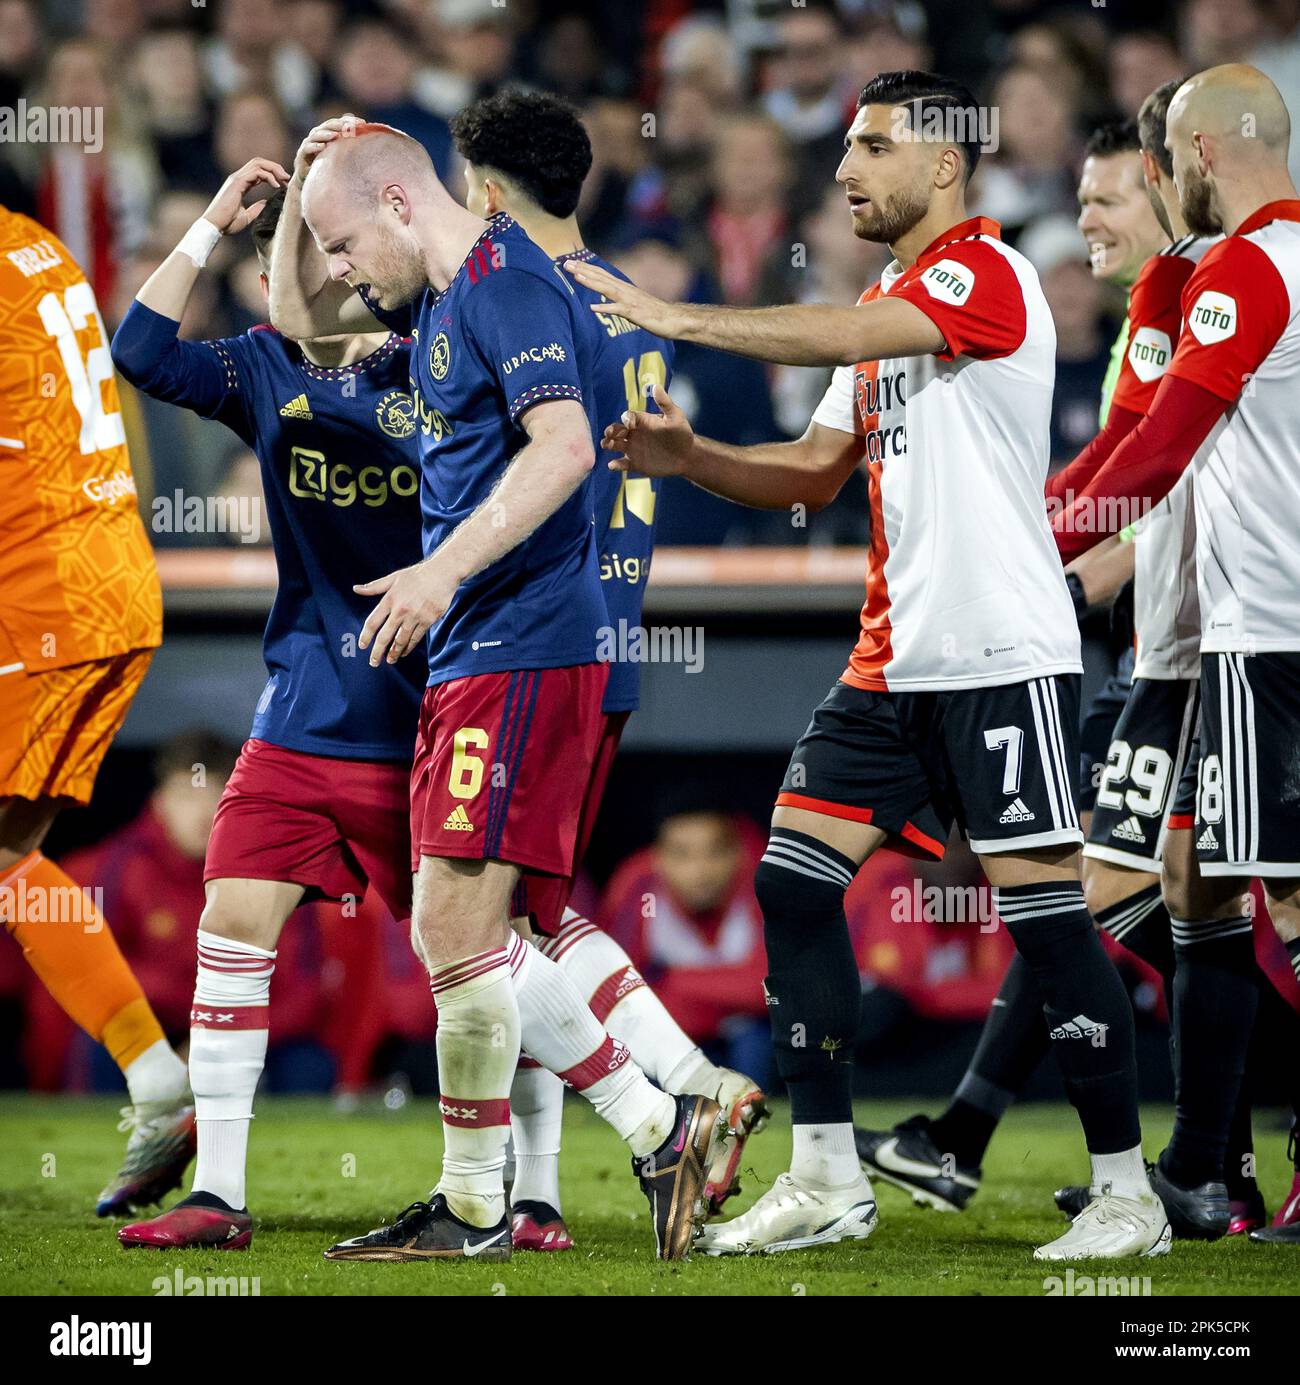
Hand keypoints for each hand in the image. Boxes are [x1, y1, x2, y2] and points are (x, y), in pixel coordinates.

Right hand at [203, 158, 289, 234]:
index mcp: (240, 184)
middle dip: (275, 167)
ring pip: (258, 163)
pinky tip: (276, 186)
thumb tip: (266, 203)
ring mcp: (237, 178)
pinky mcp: (237, 182)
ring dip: (274, 169)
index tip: (284, 184)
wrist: (215, 226)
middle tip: (287, 178)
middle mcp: (238, 178)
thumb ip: (256, 208)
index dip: (272, 174)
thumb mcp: (247, 216)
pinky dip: (268, 176)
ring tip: (284, 180)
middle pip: (259, 162)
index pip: (258, 170)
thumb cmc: (228, 223)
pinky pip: (256, 172)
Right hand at [294, 114, 362, 184]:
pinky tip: (322, 147)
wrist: (308, 181)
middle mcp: (316, 136)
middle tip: (349, 126)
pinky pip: (307, 148)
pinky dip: (314, 146)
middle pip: (327, 126)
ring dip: (326, 134)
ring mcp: (308, 144)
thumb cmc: (326, 167)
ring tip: (335, 135)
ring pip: (316, 135)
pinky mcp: (301, 155)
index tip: (363, 123)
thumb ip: (348, 147)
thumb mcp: (338, 156)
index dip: (349, 121)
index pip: (338, 123)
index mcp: (326, 134)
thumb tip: (366, 141)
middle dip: (338, 125)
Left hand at [355, 560, 455, 666]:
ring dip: (394, 652)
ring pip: (401, 640)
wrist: (442, 573)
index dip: (366, 636)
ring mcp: (415, 616)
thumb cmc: (417, 575)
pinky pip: (416, 638)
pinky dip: (409, 647)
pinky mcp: (428, 620)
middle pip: (385, 636)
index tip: (362, 646)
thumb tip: (356, 589)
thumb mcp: (394, 578)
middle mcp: (400, 610)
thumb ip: (374, 587)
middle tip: (374, 662)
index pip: (373, 622)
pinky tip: (404, 652)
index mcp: (389, 599)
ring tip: (390, 660)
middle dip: (377, 652)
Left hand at [562, 259, 687, 337]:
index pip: (601, 274)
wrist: (673, 319)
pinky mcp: (635, 313)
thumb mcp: (632, 304)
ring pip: (607, 289)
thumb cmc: (653, 313)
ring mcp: (630, 300)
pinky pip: (618, 310)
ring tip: (576, 277)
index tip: (570, 263)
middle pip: (600, 277)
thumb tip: (604, 299)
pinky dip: (606, 307)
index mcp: (623, 288)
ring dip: (591, 282)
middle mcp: (625, 290)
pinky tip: (593, 308)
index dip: (585, 268)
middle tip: (565, 263)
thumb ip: (618, 299)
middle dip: (583, 270)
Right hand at [602, 384, 693, 476]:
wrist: (687, 456)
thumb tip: (655, 386)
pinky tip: (612, 465)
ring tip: (606, 445)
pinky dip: (615, 464)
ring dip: (608, 444)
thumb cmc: (681, 433)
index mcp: (642, 421)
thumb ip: (664, 402)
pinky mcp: (636, 464)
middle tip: (608, 434)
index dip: (626, 419)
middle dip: (610, 431)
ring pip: (615, 445)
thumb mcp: (675, 416)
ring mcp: (633, 449)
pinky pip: (622, 464)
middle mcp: (634, 434)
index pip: (628, 417)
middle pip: (616, 430)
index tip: (629, 424)